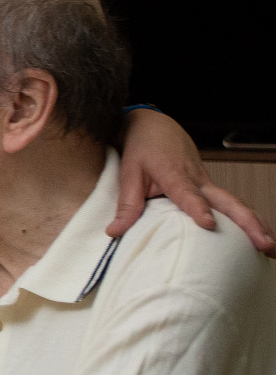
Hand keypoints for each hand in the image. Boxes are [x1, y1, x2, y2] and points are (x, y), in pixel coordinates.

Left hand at [110, 109, 274, 255]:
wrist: (154, 125)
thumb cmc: (141, 149)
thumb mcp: (128, 174)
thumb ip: (126, 205)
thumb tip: (114, 232)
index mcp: (175, 175)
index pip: (188, 194)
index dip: (198, 208)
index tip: (209, 224)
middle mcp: (198, 180)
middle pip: (228, 201)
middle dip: (248, 223)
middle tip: (264, 245)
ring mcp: (207, 183)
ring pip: (236, 204)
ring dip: (255, 224)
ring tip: (271, 249)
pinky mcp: (210, 188)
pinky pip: (231, 204)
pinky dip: (247, 220)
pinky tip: (259, 238)